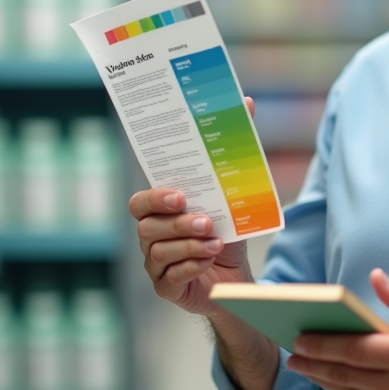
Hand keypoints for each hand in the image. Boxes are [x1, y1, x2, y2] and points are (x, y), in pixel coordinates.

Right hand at [129, 97, 255, 315]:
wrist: (236, 277)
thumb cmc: (227, 229)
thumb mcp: (235, 191)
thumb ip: (234, 149)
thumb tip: (247, 102)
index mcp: (160, 211)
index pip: (141, 201)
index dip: (155, 197)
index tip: (180, 195)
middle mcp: (151, 235)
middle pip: (147, 226)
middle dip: (176, 223)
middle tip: (204, 220)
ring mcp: (155, 263)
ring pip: (158, 252)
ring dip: (188, 245)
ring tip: (214, 241)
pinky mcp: (165, 287)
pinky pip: (168, 278)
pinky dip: (189, 268)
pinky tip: (207, 261)